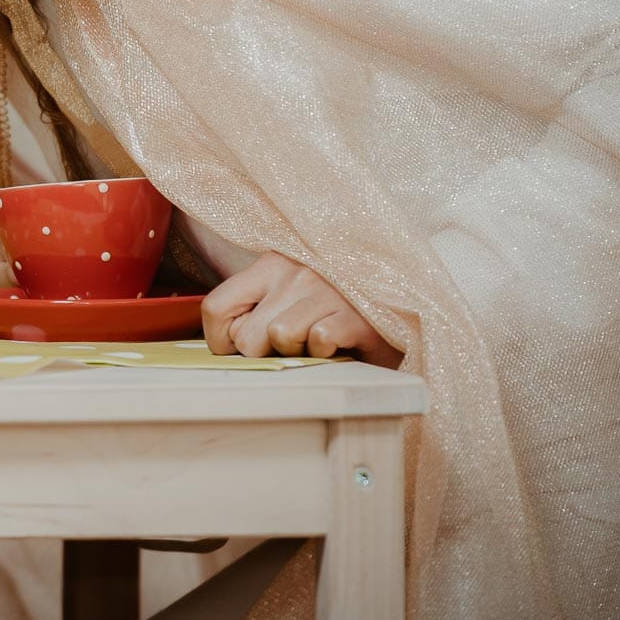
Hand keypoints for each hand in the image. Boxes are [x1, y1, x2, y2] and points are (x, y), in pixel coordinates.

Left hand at [202, 251, 401, 366]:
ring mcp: (325, 289)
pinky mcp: (355, 313)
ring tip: (318, 343)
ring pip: (280, 338)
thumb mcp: (289, 297)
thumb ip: (255, 311)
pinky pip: (319, 341)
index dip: (222, 341)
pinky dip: (328, 353)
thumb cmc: (338, 307)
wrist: (403, 304)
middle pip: (246, 337)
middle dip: (265, 355)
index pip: (216, 308)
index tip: (241, 351)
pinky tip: (340, 344)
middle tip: (292, 348)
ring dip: (299, 353)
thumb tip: (222, 347)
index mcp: (270, 264)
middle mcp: (294, 271)